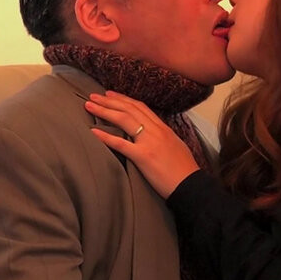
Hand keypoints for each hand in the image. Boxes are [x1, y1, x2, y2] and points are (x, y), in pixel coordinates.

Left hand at [85, 91, 199, 198]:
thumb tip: (150, 135)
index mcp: (163, 128)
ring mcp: (149, 142)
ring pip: (124, 119)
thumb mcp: (175, 146)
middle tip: (93, 96)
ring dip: (104, 111)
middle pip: (129, 109)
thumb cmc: (184, 170)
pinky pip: (120, 144)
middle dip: (109, 101)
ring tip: (89, 106)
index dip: (124, 99)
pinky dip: (105, 136)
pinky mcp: (143, 156)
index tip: (110, 94)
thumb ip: (161, 138)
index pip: (140, 107)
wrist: (191, 184)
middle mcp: (156, 130)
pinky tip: (93, 131)